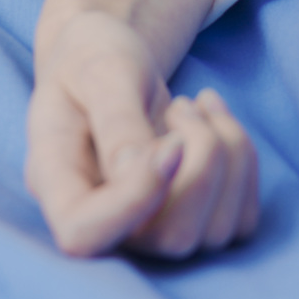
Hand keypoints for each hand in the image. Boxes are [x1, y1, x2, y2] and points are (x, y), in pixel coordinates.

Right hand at [25, 8, 260, 257]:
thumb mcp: (100, 70)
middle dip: (202, 164)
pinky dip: (243, 163)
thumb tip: (139, 173)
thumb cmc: (93, 58)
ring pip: (213, 233)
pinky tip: (215, 121)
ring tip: (197, 107)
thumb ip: (116, 120)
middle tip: (183, 107)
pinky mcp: (191, 220)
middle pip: (167, 240)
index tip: (171, 141)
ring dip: (227, 156)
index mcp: (56, 182)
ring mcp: (148, 227)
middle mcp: (102, 218)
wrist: (108, 61)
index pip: (82, 234)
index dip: (135, 198)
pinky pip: (239, 221)